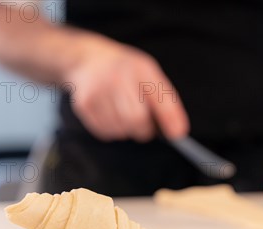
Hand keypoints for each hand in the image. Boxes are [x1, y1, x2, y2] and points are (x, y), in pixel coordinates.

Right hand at [64, 35, 188, 141]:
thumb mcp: (149, 76)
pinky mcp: (84, 105)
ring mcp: (97, 91)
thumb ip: (167, 103)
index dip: (169, 119)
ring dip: (127, 130)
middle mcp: (117, 78)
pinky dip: (113, 130)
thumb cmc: (126, 72)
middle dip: (144, 129)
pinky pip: (106, 132)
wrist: (88, 59)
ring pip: (122, 130)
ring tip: (124, 113)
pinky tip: (110, 114)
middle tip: (144, 124)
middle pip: (137, 120)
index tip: (177, 135)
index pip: (159, 98)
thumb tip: (178, 133)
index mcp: (139, 69)